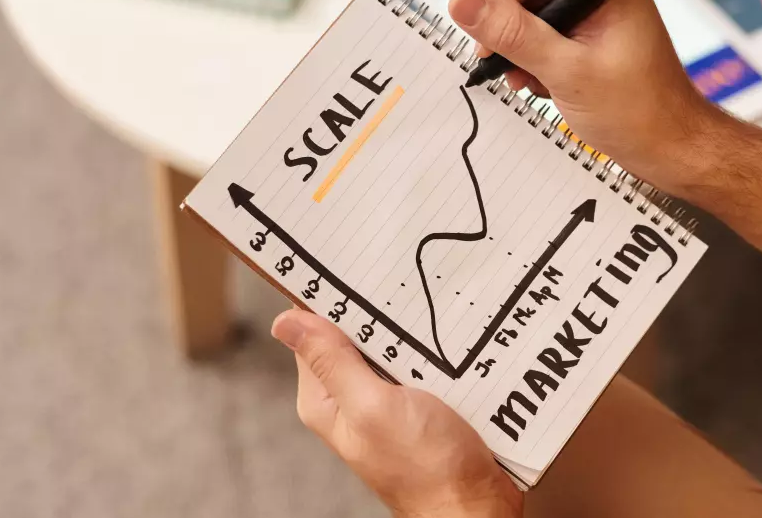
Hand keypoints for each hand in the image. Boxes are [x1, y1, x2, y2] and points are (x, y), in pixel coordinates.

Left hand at [271, 310, 521, 517]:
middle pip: (354, 335)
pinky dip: (433, 349)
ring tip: (429, 313)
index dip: (328, 298)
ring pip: (391, 346)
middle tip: (398, 285)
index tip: (349, 267)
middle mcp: (352, 399)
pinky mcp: (423, 405)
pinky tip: (448, 341)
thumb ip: (332, 362)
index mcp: (327, 400)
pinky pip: (422, 363)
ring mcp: (389, 403)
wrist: (476, 506)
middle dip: (375, 311)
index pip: (312, 332)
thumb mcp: (374, 406)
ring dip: (409, 330)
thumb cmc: (426, 468)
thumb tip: (285, 322)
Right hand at [447, 0, 725, 189]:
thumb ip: (513, 33)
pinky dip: (535, 62)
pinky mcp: (590, 36)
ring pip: (530, 14)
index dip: (499, 2)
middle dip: (510, 31)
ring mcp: (596, 12)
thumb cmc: (639, 113)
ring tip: (535, 85)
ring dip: (521, 51)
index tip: (490, 46)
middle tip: (511, 71)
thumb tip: (462, 1)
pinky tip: (546, 88)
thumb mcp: (566, 72)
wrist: (673, 150)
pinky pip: (543, 35)